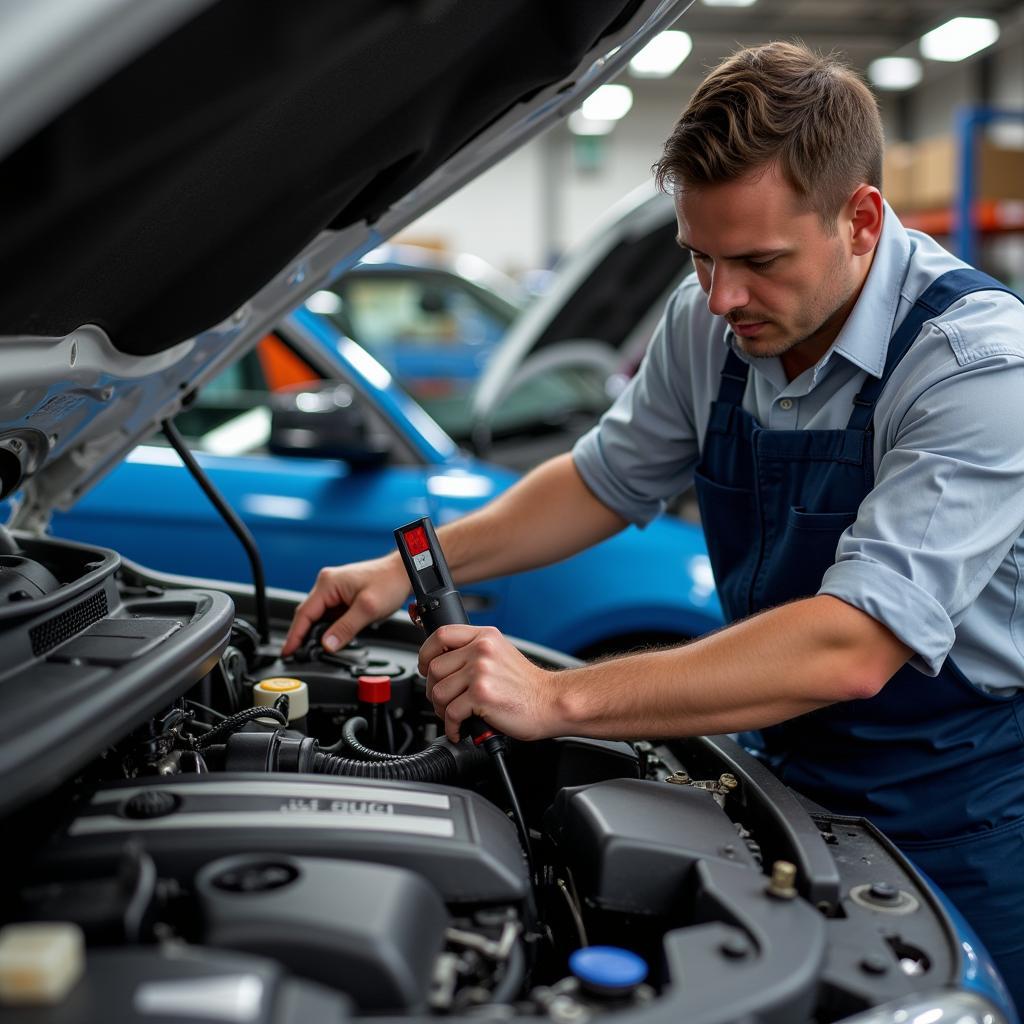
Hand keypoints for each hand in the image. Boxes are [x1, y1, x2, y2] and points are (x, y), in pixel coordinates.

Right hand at [281, 554, 408, 655]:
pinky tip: (331, 638)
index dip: (295, 635)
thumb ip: (345, 628)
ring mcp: (334, 588)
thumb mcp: (367, 609)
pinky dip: (328, 627)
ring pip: (318, 615)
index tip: (287, 652)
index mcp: (328, 583)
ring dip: (316, 632)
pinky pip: (329, 613)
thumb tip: (327, 644)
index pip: (304, 613)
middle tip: (299, 656)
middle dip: (303, 636)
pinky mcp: (342, 594)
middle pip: (308, 614)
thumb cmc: (389, 582)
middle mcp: (327, 583)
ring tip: (314, 651)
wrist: (403, 572)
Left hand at [419, 624, 560, 741]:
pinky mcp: (481, 695)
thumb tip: (442, 661)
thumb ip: (474, 652)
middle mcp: (482, 650)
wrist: (552, 702)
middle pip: (434, 667)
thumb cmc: (528, 685)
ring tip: (455, 715)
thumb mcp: (501, 654)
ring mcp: (481, 672)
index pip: (441, 634)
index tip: (425, 666)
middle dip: (434, 689)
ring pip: (439, 692)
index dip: (426, 653)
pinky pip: (451, 713)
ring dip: (442, 710)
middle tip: (445, 701)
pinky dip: (452, 726)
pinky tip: (461, 728)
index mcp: (485, 637)